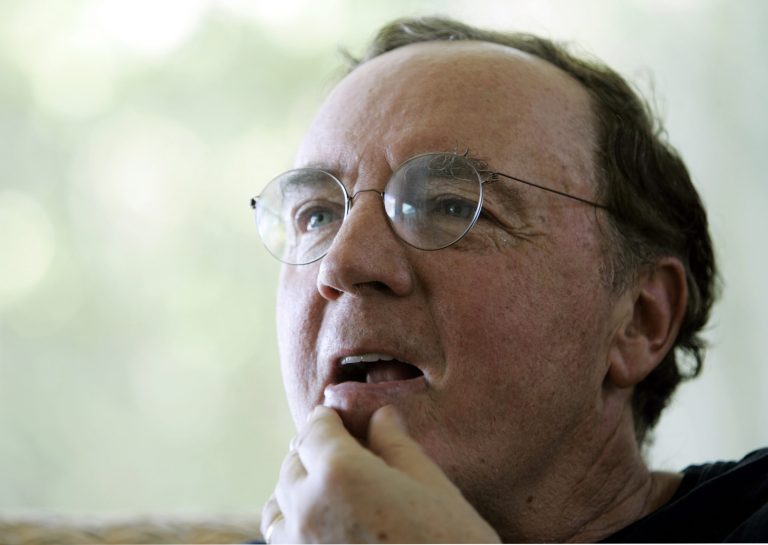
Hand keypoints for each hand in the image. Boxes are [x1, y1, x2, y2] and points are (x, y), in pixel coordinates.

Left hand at [260, 404, 499, 542]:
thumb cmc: (453, 544)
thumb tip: (382, 416)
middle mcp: (309, 508)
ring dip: (296, 487)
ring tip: (325, 486)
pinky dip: (292, 523)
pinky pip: (282, 540)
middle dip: (312, 450)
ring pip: (278, 504)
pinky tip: (319, 523)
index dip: (326, 419)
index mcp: (341, 473)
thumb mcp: (432, 486)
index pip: (316, 430)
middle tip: (337, 448)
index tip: (334, 417)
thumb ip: (397, 445)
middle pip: (293, 464)